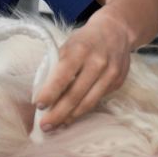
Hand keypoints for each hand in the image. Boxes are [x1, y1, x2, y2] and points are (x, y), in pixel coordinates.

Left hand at [35, 11, 131, 130]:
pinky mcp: (118, 82)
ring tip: (57, 126)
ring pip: (89, 102)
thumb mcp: (66, 46)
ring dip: (71, 117)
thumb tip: (43, 93)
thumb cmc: (84, 41)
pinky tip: (72, 116)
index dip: (50, 92)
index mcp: (79, 50)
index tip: (39, 105)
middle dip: (58, 113)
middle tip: (45, 126)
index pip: (63, 75)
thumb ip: (56, 66)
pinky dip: (83, 110)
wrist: (116, 30)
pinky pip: (98, 100)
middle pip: (76, 94)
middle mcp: (97, 63)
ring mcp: (111, 73)